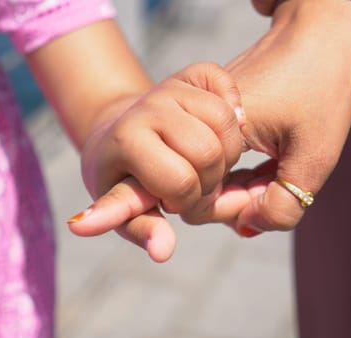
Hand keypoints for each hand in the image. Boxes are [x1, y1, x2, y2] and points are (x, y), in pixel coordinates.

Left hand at [68, 62, 244, 261]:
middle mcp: (149, 106)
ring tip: (205, 162)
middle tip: (192, 183)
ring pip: (228, 122)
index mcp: (127, 139)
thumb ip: (144, 230)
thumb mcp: (125, 208)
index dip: (185, 201)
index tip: (168, 201)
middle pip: (208, 152)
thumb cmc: (120, 177)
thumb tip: (164, 253)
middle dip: (208, 179)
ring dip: (226, 151)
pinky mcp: (192, 72)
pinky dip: (234, 109)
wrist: (116, 132)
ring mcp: (172, 85)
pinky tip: (225, 127)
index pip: (180, 182)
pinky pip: (227, 86)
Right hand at [185, 0, 350, 233]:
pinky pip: (217, 159)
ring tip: (275, 174)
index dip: (233, 211)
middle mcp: (196, 125)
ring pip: (208, 176)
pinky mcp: (213, 118)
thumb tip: (248, 226)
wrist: (319, 29)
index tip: (268, 201)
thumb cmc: (323, 85)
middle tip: (276, 187)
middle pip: (199, 190)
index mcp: (214, 132)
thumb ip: (282, 205)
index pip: (198, 202)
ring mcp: (202, 120)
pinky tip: (266, 167)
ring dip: (241, 187)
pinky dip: (240, 172)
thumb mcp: (315, 156)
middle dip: (237, 200)